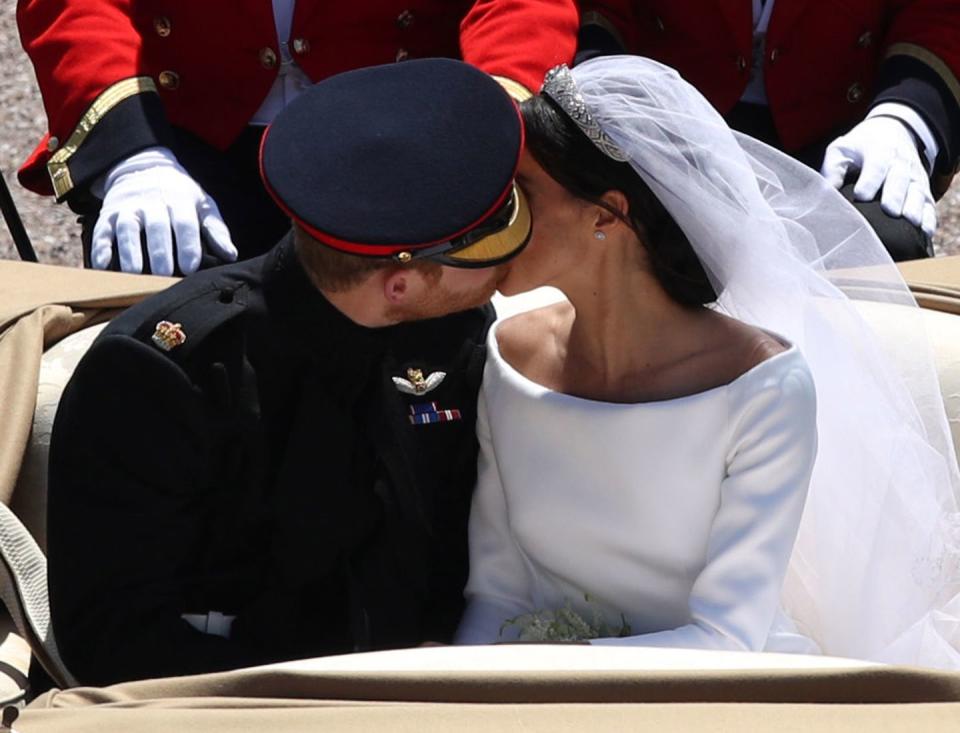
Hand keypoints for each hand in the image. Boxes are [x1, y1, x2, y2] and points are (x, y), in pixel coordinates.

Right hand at [91, 146, 237, 274]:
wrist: (144, 169)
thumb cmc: (180, 196)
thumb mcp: (203, 205)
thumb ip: (216, 230)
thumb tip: (230, 254)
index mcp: (179, 201)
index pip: (184, 223)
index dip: (187, 245)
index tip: (190, 267)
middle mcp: (151, 203)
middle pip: (155, 227)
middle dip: (160, 252)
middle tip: (164, 275)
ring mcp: (127, 208)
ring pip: (127, 229)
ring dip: (130, 251)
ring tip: (134, 274)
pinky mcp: (107, 215)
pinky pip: (102, 231)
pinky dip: (100, 248)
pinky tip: (102, 266)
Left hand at [820, 116, 936, 236]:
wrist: (892, 132)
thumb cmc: (859, 148)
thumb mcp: (842, 150)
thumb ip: (832, 170)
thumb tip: (824, 194)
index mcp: (879, 150)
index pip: (877, 163)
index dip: (870, 180)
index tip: (861, 196)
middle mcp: (900, 162)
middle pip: (900, 178)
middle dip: (896, 195)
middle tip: (891, 212)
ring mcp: (914, 175)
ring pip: (918, 191)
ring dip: (916, 207)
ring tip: (911, 222)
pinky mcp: (922, 187)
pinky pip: (929, 202)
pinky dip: (929, 216)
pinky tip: (926, 231)